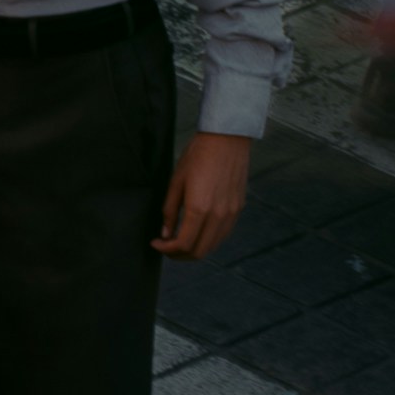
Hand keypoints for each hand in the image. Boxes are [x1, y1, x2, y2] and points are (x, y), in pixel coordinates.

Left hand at [156, 129, 251, 259]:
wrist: (226, 139)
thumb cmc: (198, 155)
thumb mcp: (176, 182)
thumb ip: (170, 211)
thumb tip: (166, 233)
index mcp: (199, 209)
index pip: (183, 244)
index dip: (167, 249)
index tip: (156, 243)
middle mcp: (218, 216)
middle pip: (199, 252)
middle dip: (179, 255)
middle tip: (166, 248)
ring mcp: (230, 214)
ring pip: (213, 246)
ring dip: (195, 250)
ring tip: (180, 243)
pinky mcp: (238, 209)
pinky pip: (223, 234)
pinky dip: (209, 240)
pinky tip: (198, 233)